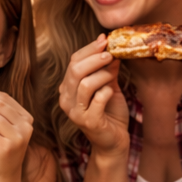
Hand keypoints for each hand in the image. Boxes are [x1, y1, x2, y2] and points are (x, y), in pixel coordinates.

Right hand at [57, 35, 129, 156]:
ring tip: (113, 76)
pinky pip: (97, 99)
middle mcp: (67, 100)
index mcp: (68, 89)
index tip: (104, 40)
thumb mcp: (109, 86)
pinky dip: (107, 92)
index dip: (88, 49)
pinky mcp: (88, 122)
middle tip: (110, 54)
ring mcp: (75, 112)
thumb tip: (110, 47)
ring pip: (85, 84)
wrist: (114, 141)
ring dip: (103, 75)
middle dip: (94, 58)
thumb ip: (107, 69)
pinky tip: (111, 93)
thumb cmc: (110, 113)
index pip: (73, 62)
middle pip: (75, 71)